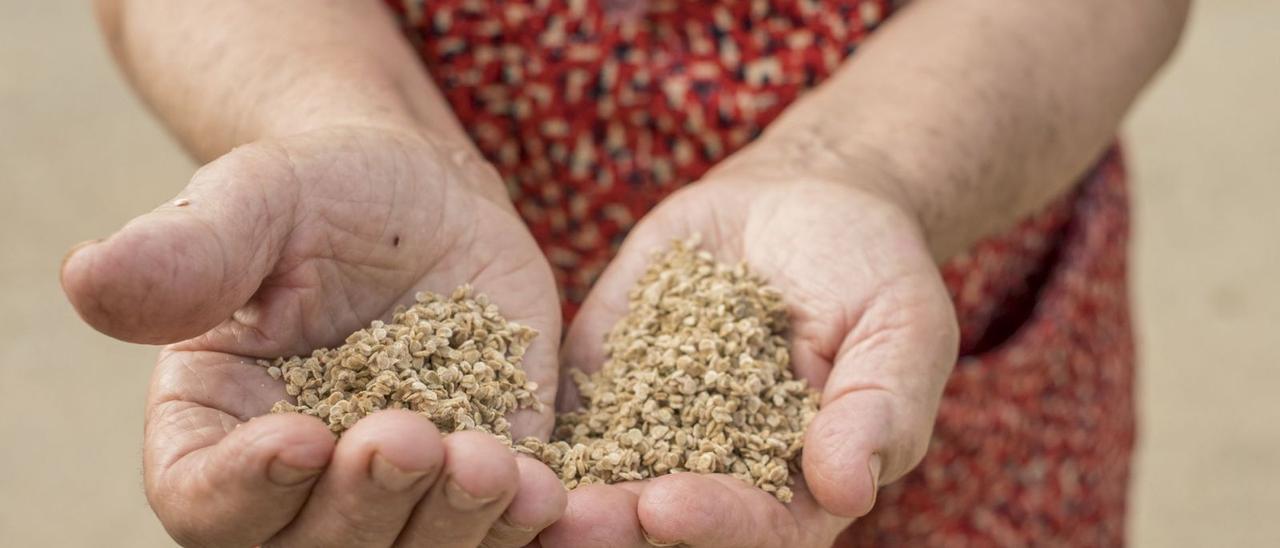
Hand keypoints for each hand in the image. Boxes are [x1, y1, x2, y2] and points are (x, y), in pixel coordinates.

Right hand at [61, 126, 565, 546]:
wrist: (426, 199)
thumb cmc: (323, 194)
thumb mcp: (258, 201)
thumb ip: (190, 251)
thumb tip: (88, 277)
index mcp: (215, 431)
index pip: (204, 499)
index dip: (246, 489)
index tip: (302, 439)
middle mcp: (301, 487)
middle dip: (366, 509)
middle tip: (408, 439)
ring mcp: (397, 494)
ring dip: (453, 528)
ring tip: (494, 467)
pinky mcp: (482, 480)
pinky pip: (499, 533)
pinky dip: (526, 529)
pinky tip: (552, 495)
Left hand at [546, 163, 958, 546]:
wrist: (800, 203)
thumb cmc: (870, 267)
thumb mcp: (901, 325)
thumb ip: (881, 408)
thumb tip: (848, 488)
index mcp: (799, 485)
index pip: (760, 527)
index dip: (715, 524)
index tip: (666, 506)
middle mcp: (721, 475)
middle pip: (666, 520)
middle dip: (617, 525)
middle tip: (571, 520)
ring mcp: (654, 432)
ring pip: (603, 477)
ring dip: (561, 492)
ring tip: (513, 486)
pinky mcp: (604, 387)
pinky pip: (562, 415)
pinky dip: (525, 429)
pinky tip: (481, 425)